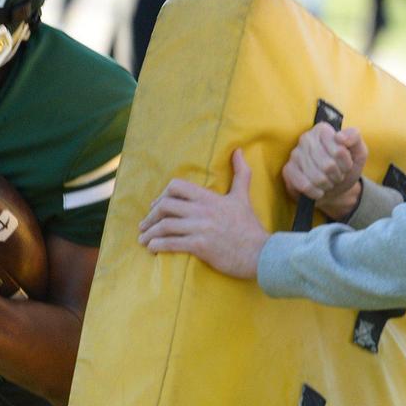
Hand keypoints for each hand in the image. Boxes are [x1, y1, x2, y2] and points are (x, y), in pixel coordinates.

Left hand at [138, 149, 268, 278]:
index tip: (156, 207)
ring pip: (165, 226)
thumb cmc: (250, 227)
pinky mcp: (200, 246)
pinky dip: (158, 245)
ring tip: (143, 240)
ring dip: (150, 233)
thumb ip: (240, 174)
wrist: (262, 254)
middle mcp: (203, 210)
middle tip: (144, 226)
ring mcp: (201, 228)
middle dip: (150, 216)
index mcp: (209, 198)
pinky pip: (172, 243)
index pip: (176, 187)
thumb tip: (238, 151)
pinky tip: (152, 248)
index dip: (161, 196)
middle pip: (165, 206)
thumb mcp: (243, 197)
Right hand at [281, 123, 366, 219]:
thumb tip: (340, 137)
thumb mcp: (358, 152)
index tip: (346, 165)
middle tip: (337, 175)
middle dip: (337, 175)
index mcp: (322, 130)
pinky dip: (316, 192)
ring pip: (317, 176)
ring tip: (328, 182)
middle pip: (328, 165)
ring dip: (327, 184)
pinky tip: (318, 190)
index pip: (339, 150)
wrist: (334, 189)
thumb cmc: (345, 168)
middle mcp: (306, 138)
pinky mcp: (287, 170)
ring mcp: (294, 154)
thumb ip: (355, 138)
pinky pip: (305, 185)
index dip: (346, 163)